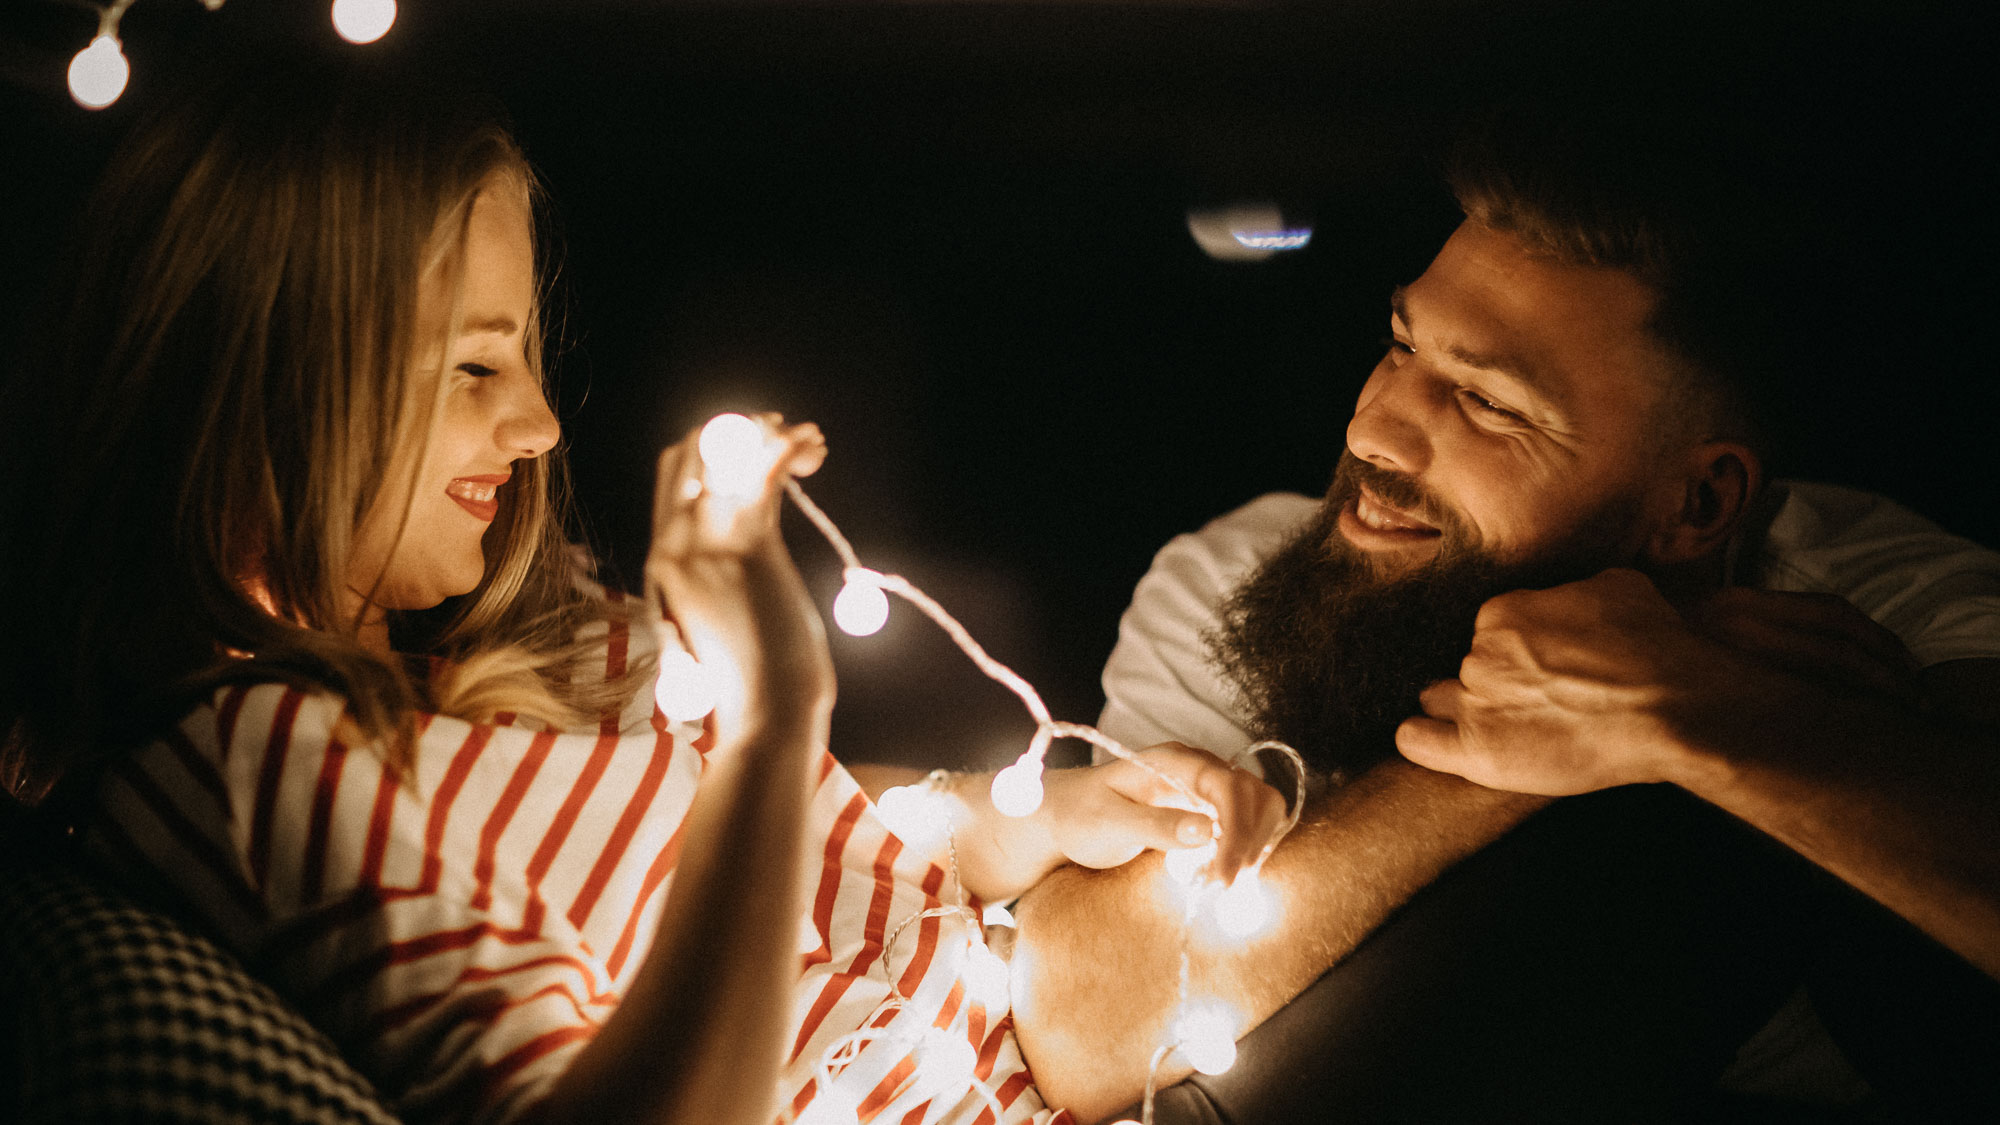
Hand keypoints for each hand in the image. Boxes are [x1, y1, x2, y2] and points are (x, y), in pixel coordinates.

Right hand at [646, 415, 833, 739]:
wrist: (764, 715)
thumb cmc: (753, 679)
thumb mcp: (716, 618)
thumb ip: (716, 578)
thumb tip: (742, 557)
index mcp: (663, 559)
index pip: (673, 472)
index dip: (714, 446)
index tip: (758, 450)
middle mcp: (675, 542)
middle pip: (695, 449)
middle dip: (741, 428)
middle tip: (788, 439)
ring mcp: (708, 543)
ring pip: (729, 451)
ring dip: (773, 434)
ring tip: (812, 445)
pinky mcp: (749, 547)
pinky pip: (764, 472)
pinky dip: (790, 447)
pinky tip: (814, 446)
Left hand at [1038, 742, 1288, 885]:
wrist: (1066, 815)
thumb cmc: (1080, 815)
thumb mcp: (1109, 824)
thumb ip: (1155, 826)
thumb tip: (1206, 831)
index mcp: (1174, 761)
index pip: (1227, 786)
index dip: (1236, 830)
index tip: (1225, 876)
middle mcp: (1198, 768)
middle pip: (1254, 795)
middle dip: (1247, 843)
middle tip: (1223, 886)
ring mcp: (1206, 787)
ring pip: (1260, 809)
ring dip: (1251, 848)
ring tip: (1219, 883)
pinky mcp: (1209, 808)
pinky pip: (1247, 824)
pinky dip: (1244, 850)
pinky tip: (1219, 873)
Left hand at [1397, 568, 1921, 796]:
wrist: (1674, 707)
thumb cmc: (1655, 648)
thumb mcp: (1615, 587)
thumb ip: (1570, 592)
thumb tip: (1568, 597)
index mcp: (1501, 611)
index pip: (1489, 631)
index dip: (1515, 651)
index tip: (1543, 666)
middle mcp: (1479, 653)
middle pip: (1466, 666)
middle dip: (1494, 681)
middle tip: (1535, 700)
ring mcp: (1475, 701)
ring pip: (1440, 699)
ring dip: (1463, 710)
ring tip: (1504, 726)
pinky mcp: (1478, 751)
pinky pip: (1417, 741)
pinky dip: (1422, 740)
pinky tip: (1437, 742)